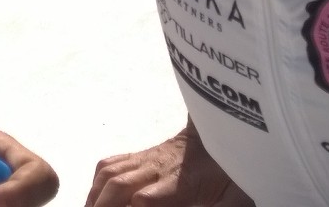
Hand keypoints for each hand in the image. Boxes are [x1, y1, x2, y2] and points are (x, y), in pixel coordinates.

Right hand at [86, 124, 250, 206]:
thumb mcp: (235, 197)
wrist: (224, 129)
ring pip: (109, 173)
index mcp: (181, 182)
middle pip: (118, 186)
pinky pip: (110, 164)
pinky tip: (96, 197)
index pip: (145, 199)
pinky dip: (96, 182)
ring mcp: (146, 158)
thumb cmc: (231, 170)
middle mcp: (157, 168)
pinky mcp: (140, 154)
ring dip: (94, 196)